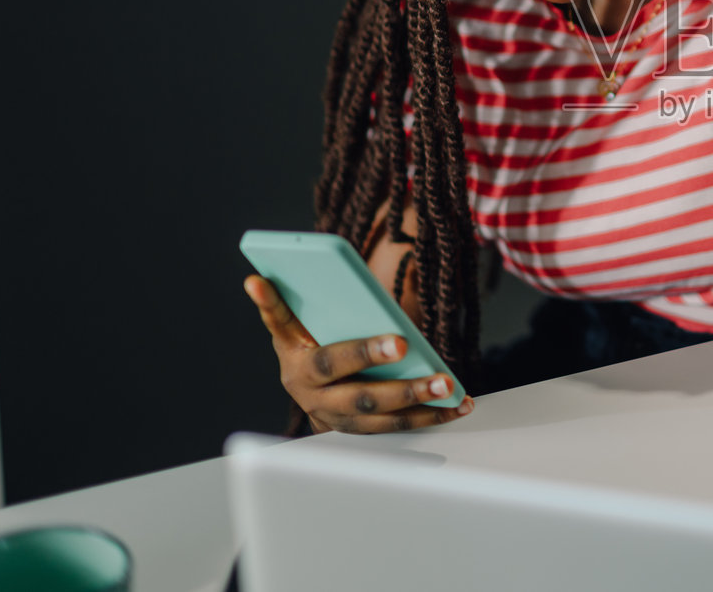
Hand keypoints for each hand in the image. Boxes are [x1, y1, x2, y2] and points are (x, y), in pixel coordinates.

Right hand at [242, 274, 472, 433]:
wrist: (301, 386)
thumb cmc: (301, 343)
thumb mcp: (286, 326)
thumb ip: (275, 306)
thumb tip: (255, 281)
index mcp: (300, 370)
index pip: (334, 361)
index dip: (365, 352)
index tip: (401, 341)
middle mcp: (319, 401)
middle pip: (366, 398)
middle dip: (406, 390)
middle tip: (442, 379)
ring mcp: (342, 420)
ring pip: (385, 419)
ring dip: (423, 408)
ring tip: (455, 391)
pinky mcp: (363, 430)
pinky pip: (398, 427)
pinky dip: (429, 417)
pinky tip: (457, 405)